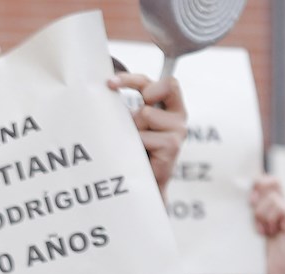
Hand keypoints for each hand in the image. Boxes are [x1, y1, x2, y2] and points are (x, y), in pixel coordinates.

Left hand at [108, 73, 186, 196]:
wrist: (143, 182)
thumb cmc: (136, 148)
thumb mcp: (132, 121)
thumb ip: (129, 104)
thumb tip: (105, 87)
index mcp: (172, 108)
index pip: (163, 82)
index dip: (136, 79)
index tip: (110, 84)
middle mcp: (179, 118)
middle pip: (161, 90)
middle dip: (142, 98)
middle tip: (134, 119)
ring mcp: (178, 132)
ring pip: (146, 114)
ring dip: (134, 128)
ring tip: (137, 143)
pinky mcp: (172, 147)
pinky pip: (144, 135)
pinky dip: (135, 144)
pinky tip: (140, 154)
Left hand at [248, 176, 284, 273]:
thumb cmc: (254, 254)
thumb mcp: (247, 225)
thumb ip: (248, 207)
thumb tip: (240, 188)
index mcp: (270, 207)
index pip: (266, 181)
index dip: (256, 178)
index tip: (243, 189)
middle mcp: (282, 208)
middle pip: (274, 180)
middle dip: (258, 187)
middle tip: (249, 203)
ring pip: (272, 196)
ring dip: (260, 212)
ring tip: (260, 229)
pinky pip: (280, 207)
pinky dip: (269, 218)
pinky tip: (268, 232)